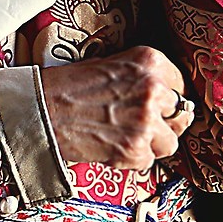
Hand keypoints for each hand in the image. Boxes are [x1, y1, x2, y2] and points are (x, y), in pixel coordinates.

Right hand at [39, 46, 197, 171]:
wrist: (41, 110)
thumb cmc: (68, 87)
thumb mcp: (111, 65)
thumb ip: (141, 78)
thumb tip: (166, 98)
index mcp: (150, 61)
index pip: (180, 85)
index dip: (168, 100)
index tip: (160, 107)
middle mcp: (154, 89)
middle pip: (181, 114)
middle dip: (165, 123)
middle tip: (145, 126)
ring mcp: (146, 121)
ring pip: (170, 142)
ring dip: (152, 144)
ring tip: (127, 138)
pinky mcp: (135, 149)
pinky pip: (148, 160)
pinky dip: (132, 159)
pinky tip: (113, 146)